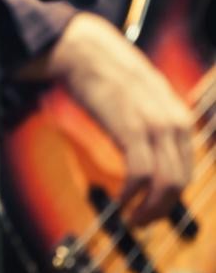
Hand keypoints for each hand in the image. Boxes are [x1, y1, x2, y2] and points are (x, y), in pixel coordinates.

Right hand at [23, 12, 193, 224]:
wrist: (84, 51)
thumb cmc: (106, 73)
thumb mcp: (140, 98)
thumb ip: (151, 122)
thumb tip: (148, 151)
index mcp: (178, 116)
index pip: (187, 168)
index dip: (171, 196)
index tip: (152, 207)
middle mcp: (174, 122)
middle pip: (181, 181)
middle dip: (162, 208)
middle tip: (141, 221)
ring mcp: (155, 125)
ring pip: (167, 182)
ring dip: (150, 208)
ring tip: (132, 217)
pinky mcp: (132, 128)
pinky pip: (142, 172)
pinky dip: (134, 193)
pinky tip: (121, 198)